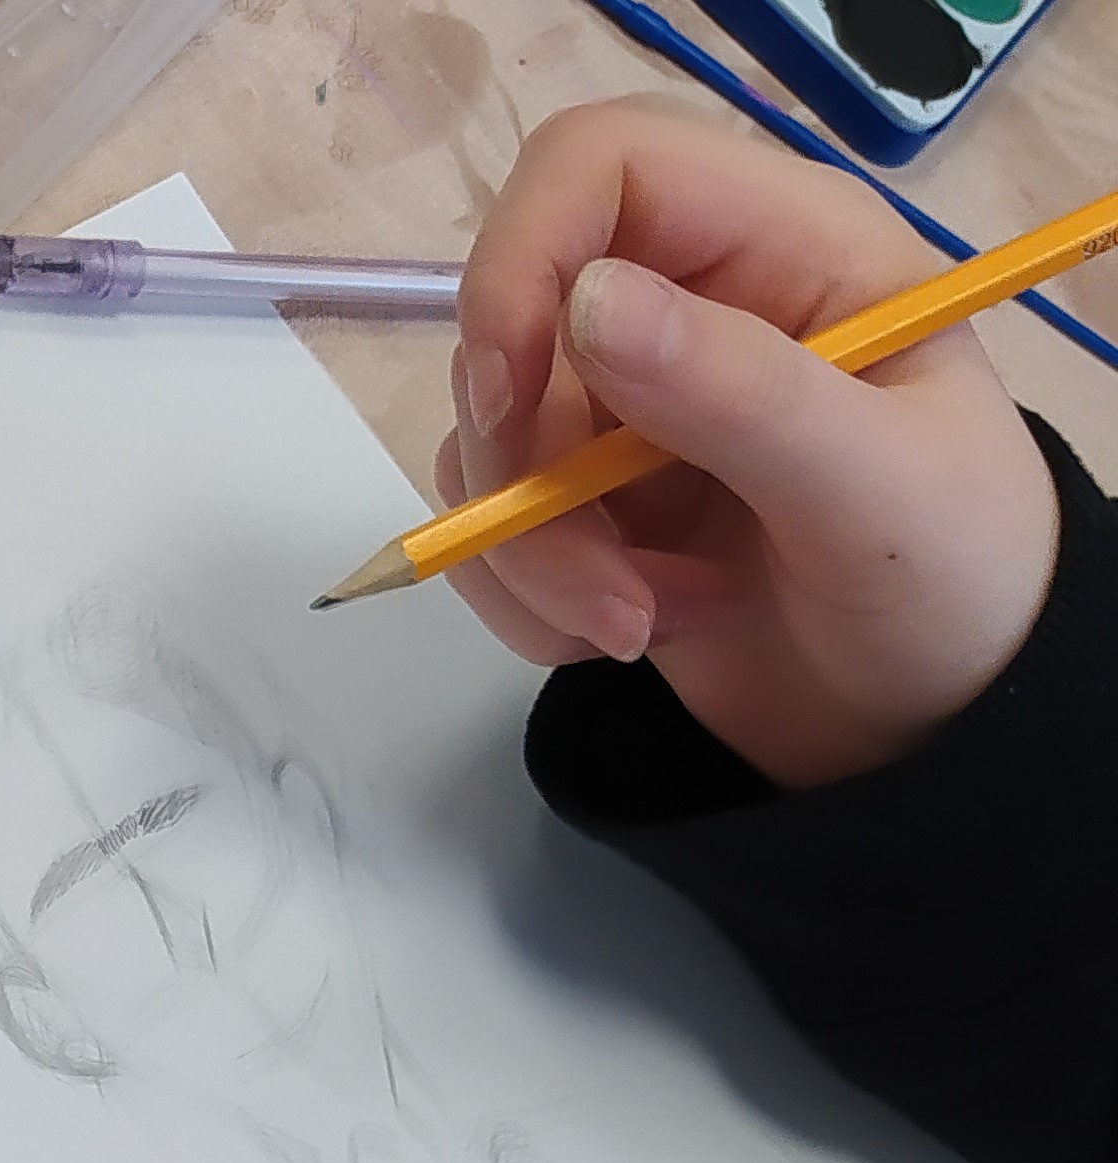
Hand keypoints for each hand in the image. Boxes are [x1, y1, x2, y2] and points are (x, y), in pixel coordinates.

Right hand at [440, 102, 1058, 788]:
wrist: (934, 716)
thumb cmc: (953, 579)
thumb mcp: (873, 484)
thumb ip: (741, 390)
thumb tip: (583, 304)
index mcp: (784, 245)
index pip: (598, 168)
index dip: (523, 261)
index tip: (509, 402)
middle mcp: (692, 308)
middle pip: (513, 331)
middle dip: (529, 480)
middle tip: (616, 589)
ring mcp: (630, 412)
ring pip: (487, 449)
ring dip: (537, 561)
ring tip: (647, 623)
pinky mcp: (589, 506)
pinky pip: (488, 531)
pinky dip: (530, 602)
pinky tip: (632, 633)